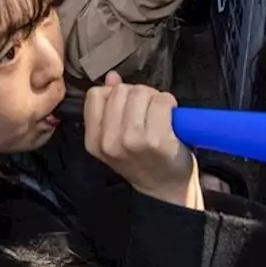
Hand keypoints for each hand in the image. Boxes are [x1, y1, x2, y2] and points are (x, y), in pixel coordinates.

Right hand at [84, 72, 201, 208]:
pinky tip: (171, 118)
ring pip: (141, 93)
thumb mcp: (116, 137)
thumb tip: (111, 77)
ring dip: (154, 98)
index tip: (126, 107)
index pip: (96, 95)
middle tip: (147, 110)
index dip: (114, 93)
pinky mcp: (159, 141)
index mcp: (94, 141)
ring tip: (159, 115)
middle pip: (121, 91)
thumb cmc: (142, 160)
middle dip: (137, 94)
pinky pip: (162, 101)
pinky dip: (169, 103)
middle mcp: (111, 142)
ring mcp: (134, 141)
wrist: (165, 189)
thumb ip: (110, 106)